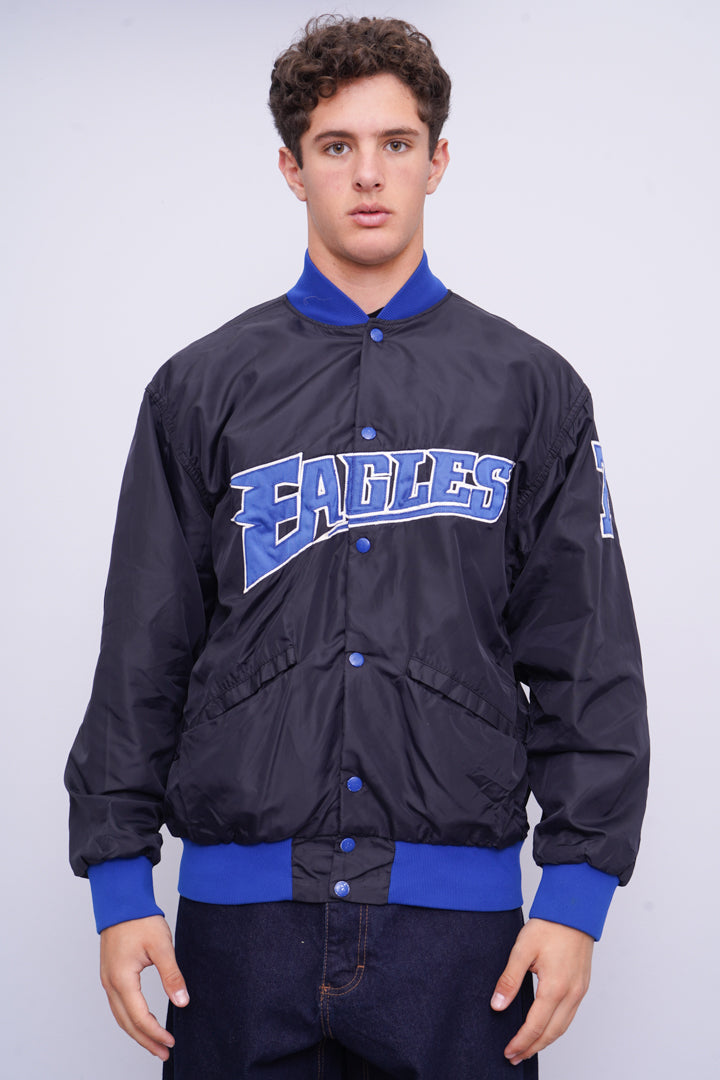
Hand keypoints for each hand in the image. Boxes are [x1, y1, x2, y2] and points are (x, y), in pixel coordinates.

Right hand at [99, 915, 188, 1060]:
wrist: (121, 901)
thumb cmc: (140, 919)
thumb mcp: (162, 946)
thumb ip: (172, 975)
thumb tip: (183, 1002)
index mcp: (122, 979)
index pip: (139, 1017)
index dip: (155, 1032)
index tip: (171, 1041)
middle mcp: (110, 984)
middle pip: (127, 1023)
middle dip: (146, 1041)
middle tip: (164, 1053)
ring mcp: (107, 980)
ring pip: (121, 1016)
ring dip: (137, 1032)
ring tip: (154, 1044)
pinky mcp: (110, 975)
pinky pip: (118, 1006)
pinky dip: (130, 1019)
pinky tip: (142, 1022)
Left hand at [490, 917, 593, 1065]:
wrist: (575, 910)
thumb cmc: (550, 925)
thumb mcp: (522, 949)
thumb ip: (509, 979)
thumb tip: (498, 1006)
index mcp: (555, 987)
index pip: (535, 1026)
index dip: (520, 1042)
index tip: (508, 1051)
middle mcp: (571, 994)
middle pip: (551, 1033)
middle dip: (532, 1048)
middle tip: (515, 1056)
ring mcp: (579, 991)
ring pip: (563, 1027)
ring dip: (545, 1041)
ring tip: (528, 1048)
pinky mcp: (582, 986)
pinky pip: (570, 1016)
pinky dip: (556, 1028)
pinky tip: (546, 1028)